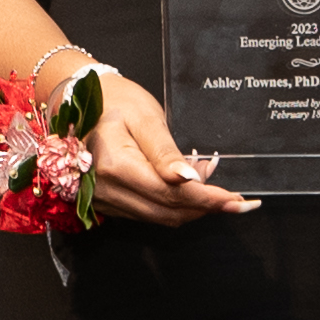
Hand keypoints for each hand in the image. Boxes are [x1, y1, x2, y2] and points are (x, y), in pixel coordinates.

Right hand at [78, 68, 251, 224]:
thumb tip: (189, 181)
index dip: (208, 200)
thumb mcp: (145, 118)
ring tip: (208, 180)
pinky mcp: (109, 204)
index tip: (238, 202)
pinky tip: (186, 184)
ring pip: (160, 216)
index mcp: (115, 166)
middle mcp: (106, 190)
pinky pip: (149, 212)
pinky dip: (173, 204)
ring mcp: (105, 200)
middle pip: (167, 212)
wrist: (80, 102)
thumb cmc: (116, 102)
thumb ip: (166, 152)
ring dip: (190, 206)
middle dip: (205, 206)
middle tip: (233, 194)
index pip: (170, 193)